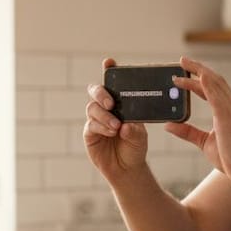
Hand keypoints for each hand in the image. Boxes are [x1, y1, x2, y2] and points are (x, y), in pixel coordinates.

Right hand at [84, 58, 148, 179]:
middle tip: (111, 103)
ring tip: (117, 126)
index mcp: (120, 102)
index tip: (109, 62)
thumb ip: (135, 129)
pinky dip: (101, 127)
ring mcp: (96, 119)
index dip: (109, 70)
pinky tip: (112, 132)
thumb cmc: (135, 147)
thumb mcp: (140, 136)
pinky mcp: (89, 132)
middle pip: (95, 91)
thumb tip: (125, 125)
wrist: (127, 168)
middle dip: (101, 93)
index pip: (113, 83)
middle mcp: (105, 108)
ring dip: (104, 116)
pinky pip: (91, 124)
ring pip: (92, 108)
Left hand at [167, 56, 230, 187]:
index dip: (199, 80)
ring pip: (215, 83)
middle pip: (215, 81)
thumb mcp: (204, 143)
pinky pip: (216, 95)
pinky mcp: (228, 117)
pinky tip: (196, 76)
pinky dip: (206, 83)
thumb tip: (169, 125)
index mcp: (229, 112)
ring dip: (199, 71)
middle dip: (198, 69)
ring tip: (183, 63)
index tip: (185, 73)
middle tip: (182, 61)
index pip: (213, 90)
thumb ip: (188, 132)